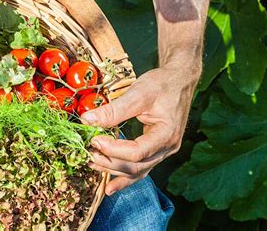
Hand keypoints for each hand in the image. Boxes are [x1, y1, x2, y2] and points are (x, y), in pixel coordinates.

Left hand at [82, 65, 197, 195]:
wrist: (179, 80)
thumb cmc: (162, 84)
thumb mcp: (138, 93)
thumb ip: (113, 110)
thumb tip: (87, 120)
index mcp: (167, 134)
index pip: (137, 152)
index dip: (113, 149)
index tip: (94, 140)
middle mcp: (168, 148)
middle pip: (136, 167)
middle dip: (109, 163)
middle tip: (87, 153)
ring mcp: (163, 151)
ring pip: (137, 171)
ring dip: (113, 170)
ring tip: (91, 164)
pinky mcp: (156, 150)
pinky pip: (140, 168)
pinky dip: (124, 176)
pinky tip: (110, 186)